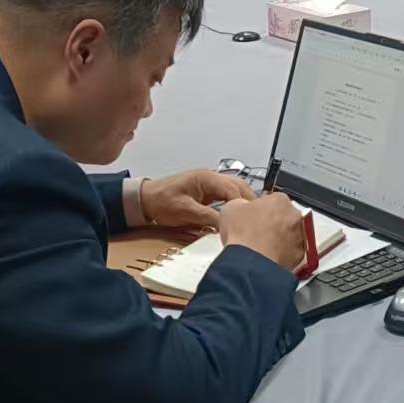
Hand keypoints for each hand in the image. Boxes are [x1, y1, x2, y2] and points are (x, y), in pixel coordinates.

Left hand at [137, 169, 253, 229]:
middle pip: (238, 186)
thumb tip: (227, 225)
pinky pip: (226, 196)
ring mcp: (209, 184)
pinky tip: (239, 216)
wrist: (144, 200)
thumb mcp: (185, 211)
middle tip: (258, 218)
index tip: (250, 218)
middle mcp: (211, 177)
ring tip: (252, 218)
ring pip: (234, 190)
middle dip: (249, 201)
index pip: (233, 189)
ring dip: (243, 202)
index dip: (243, 204)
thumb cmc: (162, 202)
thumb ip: (208, 217)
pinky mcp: (207, 192)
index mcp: (206, 177)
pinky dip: (234, 204)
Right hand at [218, 193, 307, 272]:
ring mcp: (299, 236)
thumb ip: (242, 203)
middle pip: (284, 216)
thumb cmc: (243, 237)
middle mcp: (294, 216)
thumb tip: (241, 206)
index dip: (261, 209)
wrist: (250, 264)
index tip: (254, 217)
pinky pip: (292, 252)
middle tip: (257, 233)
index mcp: (280, 200)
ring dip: (280, 238)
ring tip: (262, 247)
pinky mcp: (300, 255)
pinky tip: (268, 257)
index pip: (273, 200)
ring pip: (290, 234)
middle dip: (273, 223)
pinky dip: (283, 254)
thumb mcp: (232, 208)